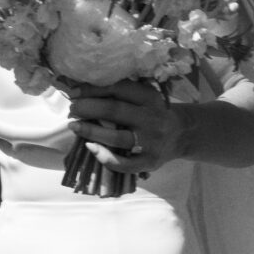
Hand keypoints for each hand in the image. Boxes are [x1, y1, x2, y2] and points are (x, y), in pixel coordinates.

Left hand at [66, 79, 184, 176]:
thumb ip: (122, 93)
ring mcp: (151, 142)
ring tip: (74, 126)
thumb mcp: (144, 97)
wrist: (182, 135)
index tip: (74, 93)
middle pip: (114, 110)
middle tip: (72, 109)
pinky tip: (91, 148)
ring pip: (117, 137)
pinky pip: (124, 163)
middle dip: (87, 108)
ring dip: (91, 131)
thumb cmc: (153, 112)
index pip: (118, 89)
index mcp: (149, 98)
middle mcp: (151, 118)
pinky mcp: (149, 162)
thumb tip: (82, 89)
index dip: (92, 90)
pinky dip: (105, 157)